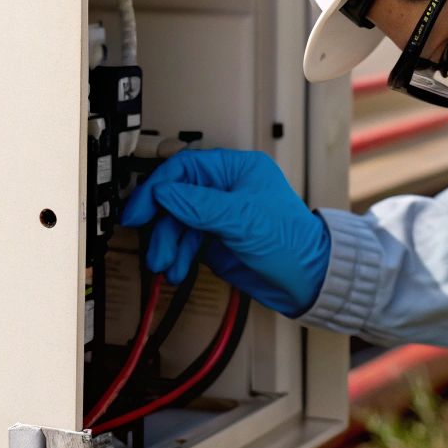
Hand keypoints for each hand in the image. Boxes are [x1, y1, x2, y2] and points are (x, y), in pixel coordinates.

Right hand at [119, 149, 330, 316]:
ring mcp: (221, 215)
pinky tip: (177, 271)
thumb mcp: (241, 218)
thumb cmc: (291, 241)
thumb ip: (198, 205)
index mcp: (236, 169)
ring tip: (166, 265)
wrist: (308, 279)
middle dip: (164, 225)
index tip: (139, 210)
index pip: (185, 168)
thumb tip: (163, 192)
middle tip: (154, 248)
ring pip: (179, 224)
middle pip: (177, 198)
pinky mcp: (218, 240)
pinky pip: (188, 243)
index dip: (158, 188)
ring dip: (168, 246)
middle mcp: (226, 189)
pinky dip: (179, 257)